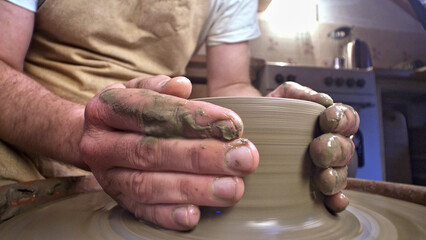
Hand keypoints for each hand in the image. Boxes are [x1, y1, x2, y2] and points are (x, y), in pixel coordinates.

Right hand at [80, 75, 258, 229]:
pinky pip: (142, 211)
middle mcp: (102, 144)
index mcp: (106, 109)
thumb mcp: (137, 89)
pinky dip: (168, 215)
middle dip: (202, 156)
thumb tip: (182, 85)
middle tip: (242, 159)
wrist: (92, 138)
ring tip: (232, 188)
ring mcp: (107, 176)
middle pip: (154, 151)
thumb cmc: (127, 113)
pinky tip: (195, 215)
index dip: (194, 118)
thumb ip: (160, 87)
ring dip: (194, 189)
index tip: (232, 125)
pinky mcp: (117, 200)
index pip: (153, 111)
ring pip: (150, 185)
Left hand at [267, 82, 358, 212]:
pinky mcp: (313, 191)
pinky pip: (332, 198)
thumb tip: (321, 100)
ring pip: (340, 174)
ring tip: (323, 178)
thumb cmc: (266, 115)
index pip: (347, 119)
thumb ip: (297, 92)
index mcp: (327, 124)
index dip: (344, 118)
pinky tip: (333, 201)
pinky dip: (336, 201)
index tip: (329, 118)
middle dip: (335, 149)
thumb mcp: (278, 98)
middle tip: (318, 150)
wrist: (246, 133)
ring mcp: (323, 170)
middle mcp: (329, 147)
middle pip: (345, 149)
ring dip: (335, 176)